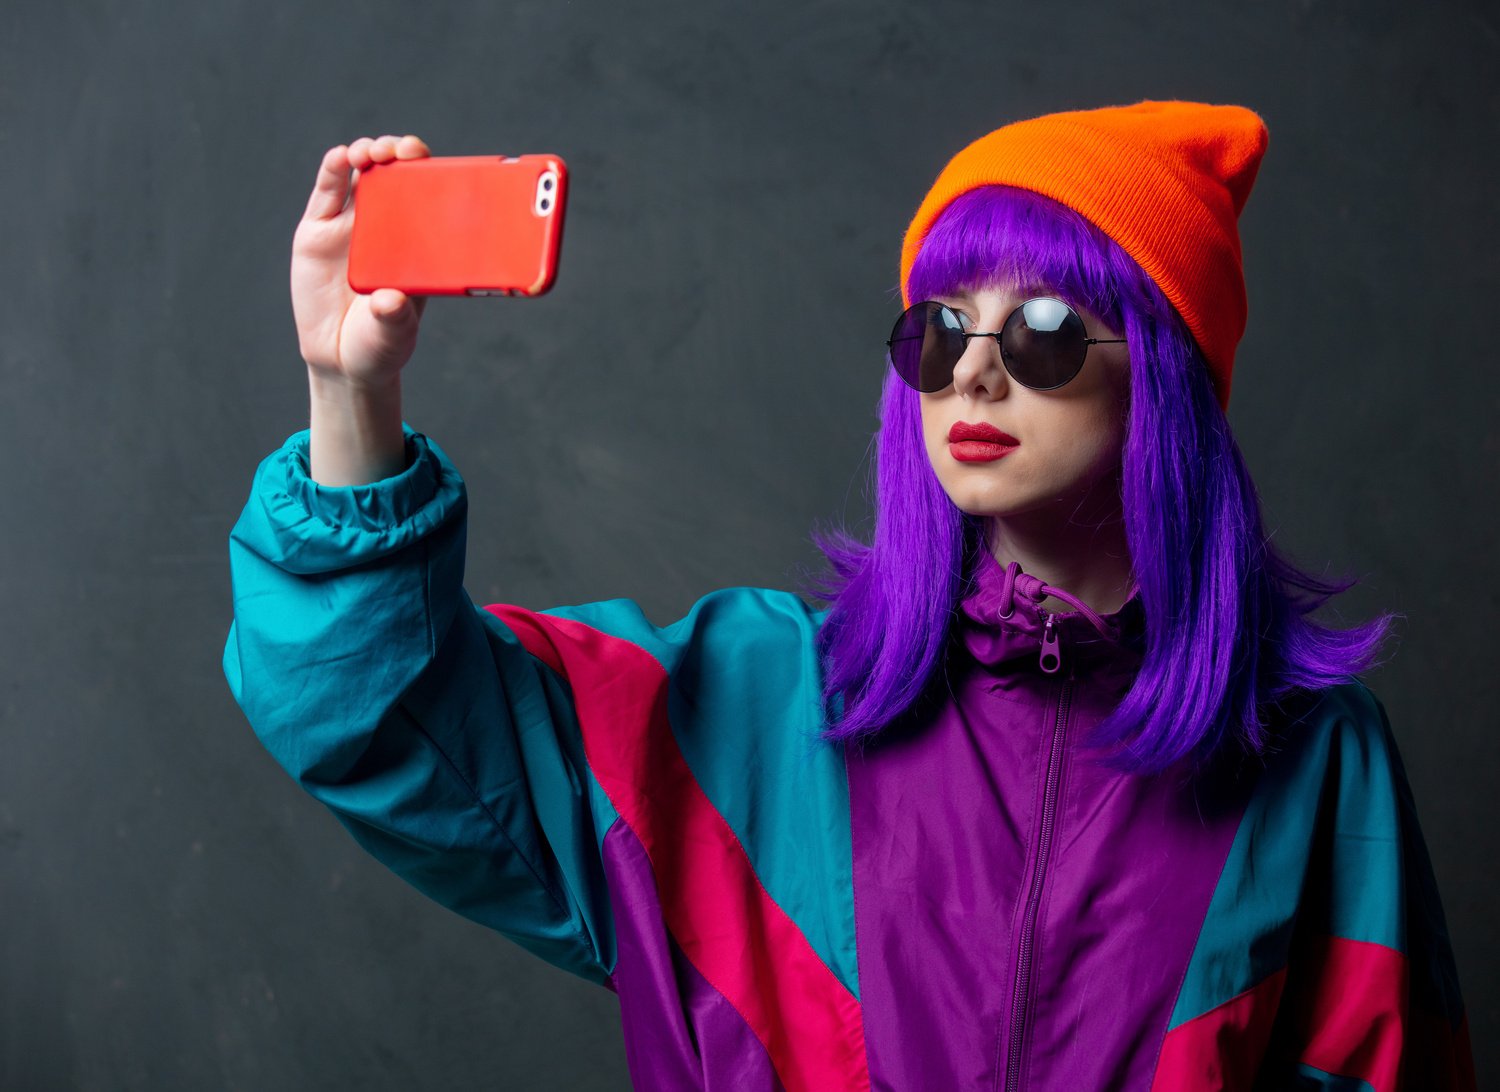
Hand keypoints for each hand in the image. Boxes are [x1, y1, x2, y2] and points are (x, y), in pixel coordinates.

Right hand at [292, 134, 430, 385]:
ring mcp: (353, 224)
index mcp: (418, 243)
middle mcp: (387, 225)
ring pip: (361, 174)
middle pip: (396, 173)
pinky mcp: (319, 229)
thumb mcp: (394, 334)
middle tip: (400, 151)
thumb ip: (394, 319)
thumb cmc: (380, 344)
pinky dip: (333, 169)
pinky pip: (327, 191)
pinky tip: (340, 158)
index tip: (431, 165)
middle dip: (399, 152)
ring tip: (368, 153)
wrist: (340, 358)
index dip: (431, 172)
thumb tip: (389, 301)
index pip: (430, 195)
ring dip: (367, 153)